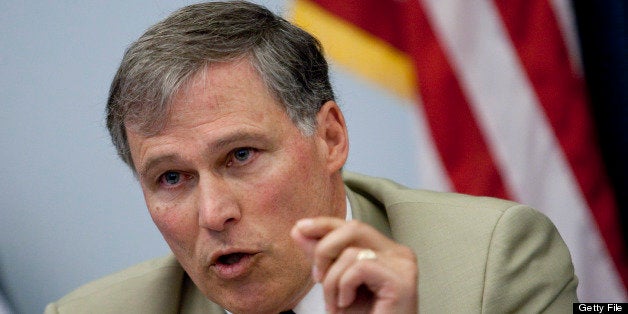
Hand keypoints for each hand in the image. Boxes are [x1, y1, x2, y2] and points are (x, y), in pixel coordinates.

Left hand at [291, 217, 417, 312]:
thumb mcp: (336, 284)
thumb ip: (322, 257)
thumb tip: (299, 231)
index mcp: (386, 251)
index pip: (353, 227)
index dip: (325, 224)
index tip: (300, 228)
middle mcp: (399, 254)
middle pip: (354, 228)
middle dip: (325, 249)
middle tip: (316, 278)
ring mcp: (403, 266)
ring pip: (352, 252)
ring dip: (332, 280)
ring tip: (335, 304)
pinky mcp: (401, 280)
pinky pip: (359, 267)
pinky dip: (344, 286)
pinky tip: (346, 303)